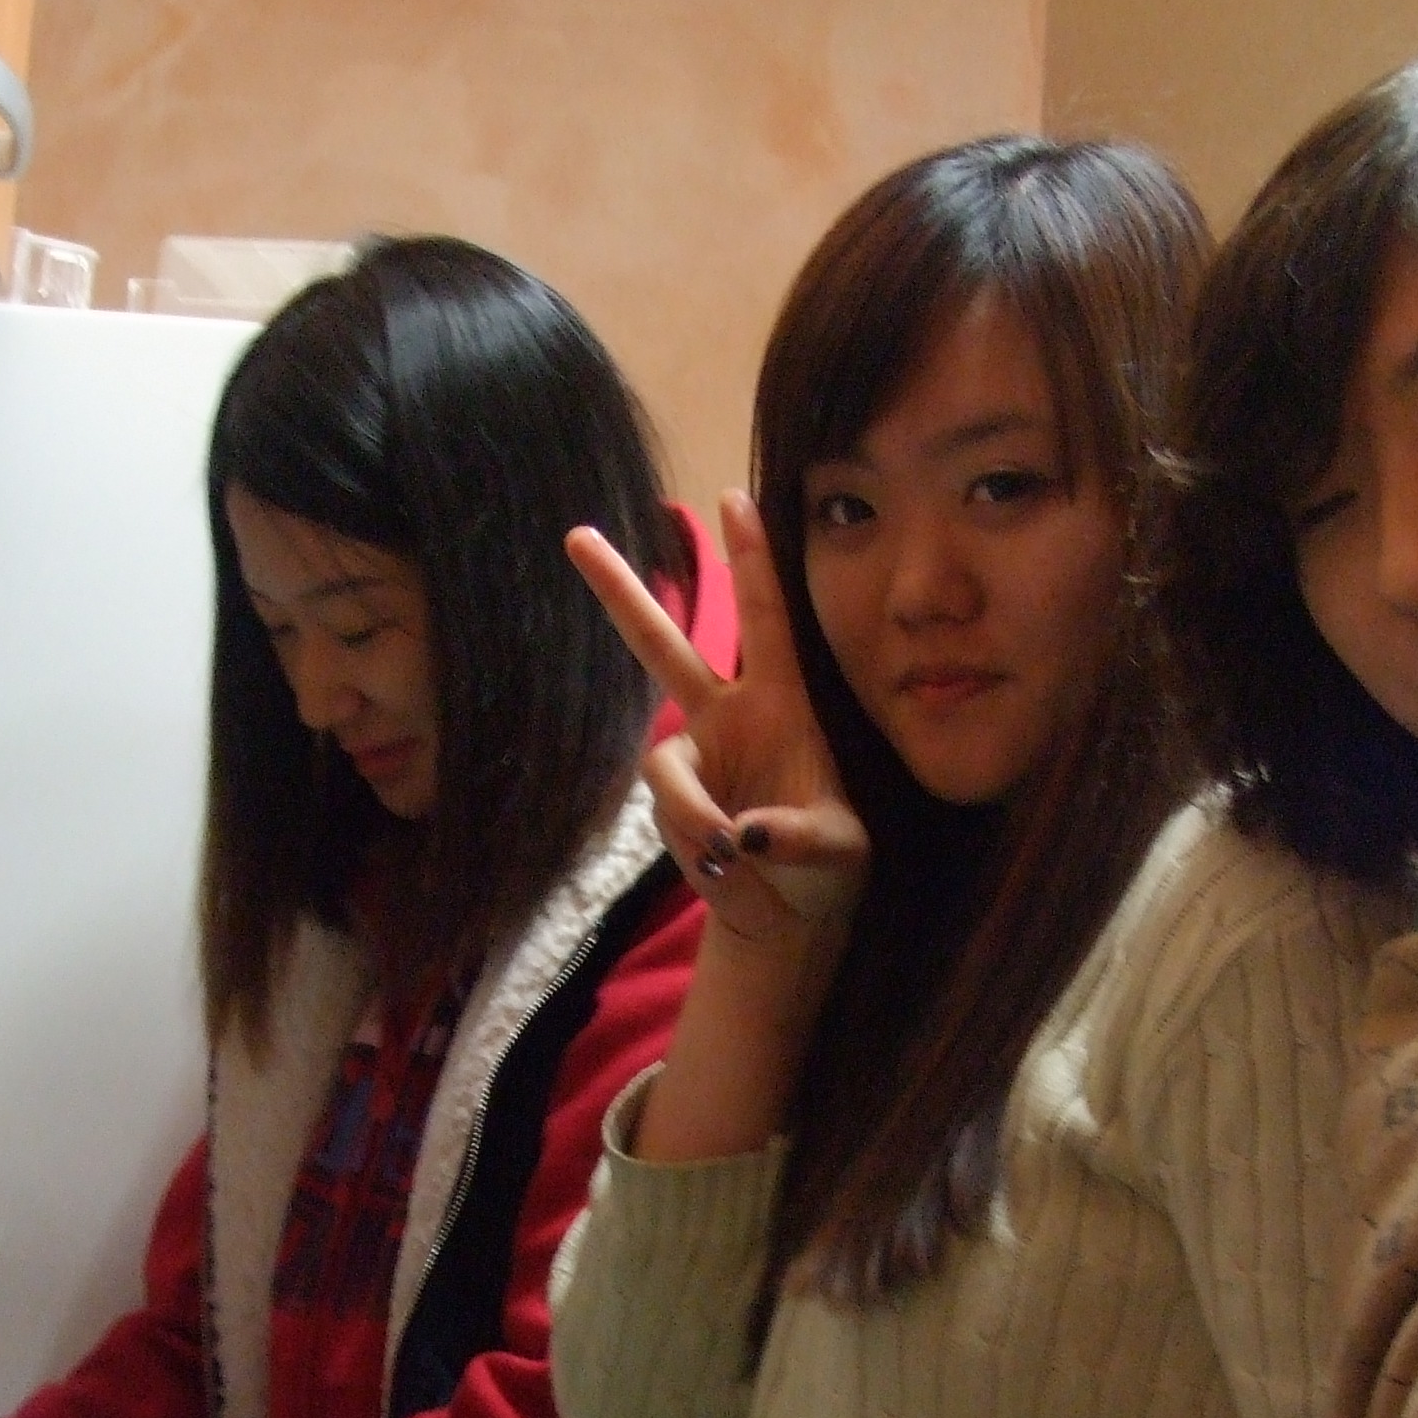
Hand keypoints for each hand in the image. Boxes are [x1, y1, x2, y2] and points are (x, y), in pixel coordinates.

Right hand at [567, 490, 867, 955]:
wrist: (792, 919)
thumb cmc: (830, 870)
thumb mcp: (840, 851)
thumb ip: (797, 837)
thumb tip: (742, 833)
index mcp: (784, 703)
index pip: (767, 619)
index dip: (752, 560)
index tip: (733, 498)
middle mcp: (728, 719)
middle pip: (663, 646)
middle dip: (621, 592)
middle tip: (576, 535)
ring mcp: (694, 762)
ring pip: (665, 767)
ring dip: (696, 813)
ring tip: (734, 854)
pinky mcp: (671, 807)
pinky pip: (670, 814)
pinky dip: (698, 842)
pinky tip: (730, 868)